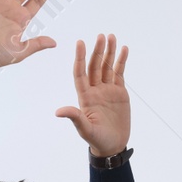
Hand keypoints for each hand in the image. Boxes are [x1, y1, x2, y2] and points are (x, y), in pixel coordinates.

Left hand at [56, 35, 130, 157]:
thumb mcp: (85, 130)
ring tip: (112, 37)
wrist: (112, 146)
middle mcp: (95, 90)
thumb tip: (58, 111)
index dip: (80, 58)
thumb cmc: (97, 140)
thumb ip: (75, 118)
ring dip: (109, 52)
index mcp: (85, 97)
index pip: (80, 73)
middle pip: (95, 66)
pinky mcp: (119, 93)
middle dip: (98, 51)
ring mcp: (107, 90)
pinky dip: (121, 61)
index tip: (80, 43)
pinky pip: (119, 73)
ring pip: (107, 67)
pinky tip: (123, 49)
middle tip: (101, 36)